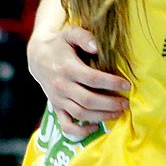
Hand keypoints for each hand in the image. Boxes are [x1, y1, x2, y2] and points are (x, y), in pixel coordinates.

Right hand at [28, 22, 129, 138]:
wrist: (37, 56)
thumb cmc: (60, 44)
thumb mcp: (70, 33)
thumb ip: (84, 37)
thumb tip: (97, 47)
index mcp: (67, 68)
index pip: (92, 79)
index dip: (111, 83)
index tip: (127, 85)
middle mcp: (61, 86)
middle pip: (88, 100)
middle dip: (110, 103)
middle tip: (126, 103)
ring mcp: (58, 99)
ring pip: (80, 114)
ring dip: (101, 116)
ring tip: (119, 113)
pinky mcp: (56, 107)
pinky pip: (66, 125)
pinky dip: (80, 131)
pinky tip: (95, 127)